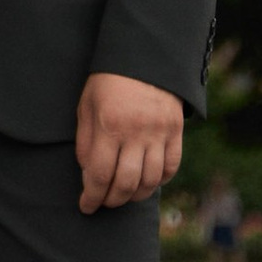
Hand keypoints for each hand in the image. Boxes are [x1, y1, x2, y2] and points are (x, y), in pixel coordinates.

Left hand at [75, 71, 182, 216]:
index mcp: (109, 126)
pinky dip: (159, 181)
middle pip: (125, 184)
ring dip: (135, 195)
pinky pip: (171, 167)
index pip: (99, 175)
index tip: (86, 206)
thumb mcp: (87, 105)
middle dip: (111, 201)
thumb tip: (87, 173)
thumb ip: (85, 141)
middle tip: (103, 202)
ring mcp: (159, 133)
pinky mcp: (176, 130)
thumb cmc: (109, 80)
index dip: (91, 197)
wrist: (144, 54)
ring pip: (150, 181)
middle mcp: (136, 133)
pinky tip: (147, 182)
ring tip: (123, 195)